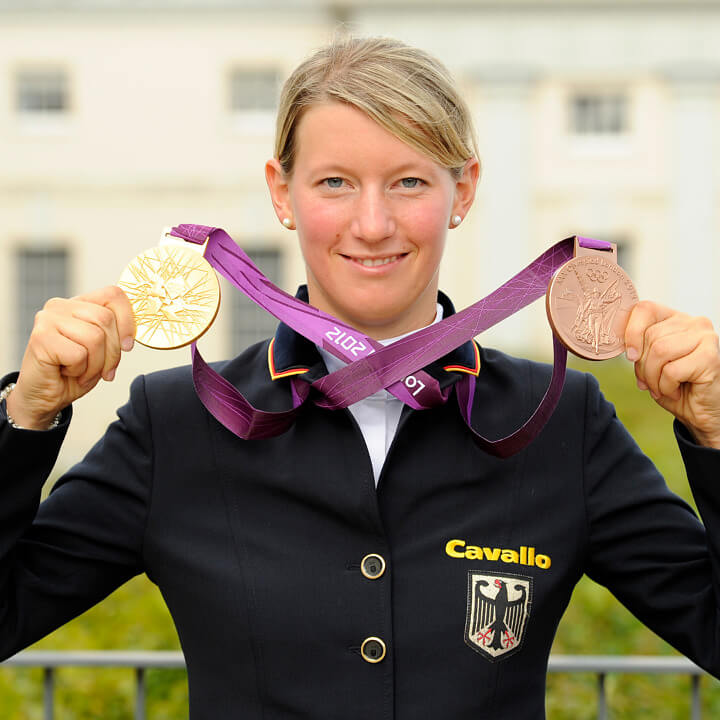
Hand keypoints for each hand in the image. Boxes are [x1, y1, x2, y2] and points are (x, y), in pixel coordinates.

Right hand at [7, 286, 135, 429]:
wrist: (43, 398)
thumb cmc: (74, 373)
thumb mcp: (103, 351)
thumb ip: (115, 333)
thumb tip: (133, 332)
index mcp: (79, 304)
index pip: (113, 295)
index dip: (128, 321)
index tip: (128, 346)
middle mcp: (60, 306)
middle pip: (106, 319)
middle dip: (112, 352)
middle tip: (102, 370)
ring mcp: (48, 319)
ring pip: (95, 337)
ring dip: (95, 365)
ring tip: (82, 372)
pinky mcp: (41, 337)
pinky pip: (79, 354)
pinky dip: (80, 371)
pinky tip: (66, 373)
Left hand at [625, 301, 719, 447]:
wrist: (700, 411)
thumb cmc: (674, 385)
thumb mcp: (650, 363)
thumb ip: (638, 348)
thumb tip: (625, 348)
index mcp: (675, 318)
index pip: (645, 309)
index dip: (631, 332)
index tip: (630, 356)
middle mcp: (693, 322)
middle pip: (650, 337)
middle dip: (643, 366)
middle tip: (650, 383)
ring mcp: (705, 337)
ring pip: (659, 352)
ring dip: (654, 378)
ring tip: (662, 388)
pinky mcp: (711, 357)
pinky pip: (672, 370)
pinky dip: (666, 387)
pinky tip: (676, 392)